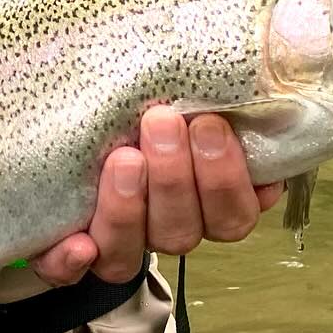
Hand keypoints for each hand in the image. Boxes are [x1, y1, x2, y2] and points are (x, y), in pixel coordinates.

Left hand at [33, 107, 283, 286]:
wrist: (91, 109)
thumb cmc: (154, 94)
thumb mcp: (193, 86)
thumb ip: (226, 84)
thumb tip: (265, 59)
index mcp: (210, 202)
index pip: (232, 214)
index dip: (225, 179)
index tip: (210, 125)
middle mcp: (169, 226)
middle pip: (182, 231)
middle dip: (174, 178)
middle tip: (161, 122)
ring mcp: (120, 241)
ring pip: (129, 253)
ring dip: (128, 209)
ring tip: (123, 157)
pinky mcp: (72, 247)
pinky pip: (67, 273)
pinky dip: (69, 264)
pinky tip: (76, 243)